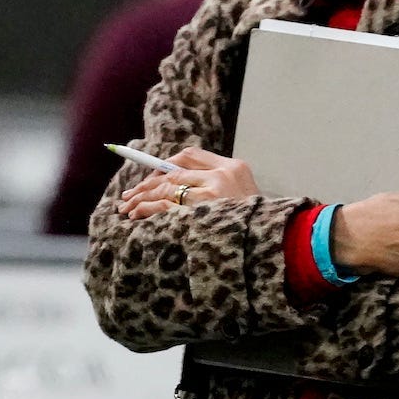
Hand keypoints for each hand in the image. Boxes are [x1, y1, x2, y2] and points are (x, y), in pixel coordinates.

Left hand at [118, 147, 260, 219]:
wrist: (271, 244)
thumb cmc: (253, 226)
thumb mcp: (243, 197)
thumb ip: (216, 185)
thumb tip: (173, 184)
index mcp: (234, 167)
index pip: (191, 154)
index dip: (166, 164)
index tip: (152, 177)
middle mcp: (222, 177)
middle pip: (173, 173)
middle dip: (147, 184)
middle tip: (129, 194)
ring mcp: (212, 195)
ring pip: (165, 188)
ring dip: (142, 197)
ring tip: (127, 207)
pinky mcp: (200, 214)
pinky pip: (165, 207)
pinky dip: (147, 209)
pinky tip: (137, 215)